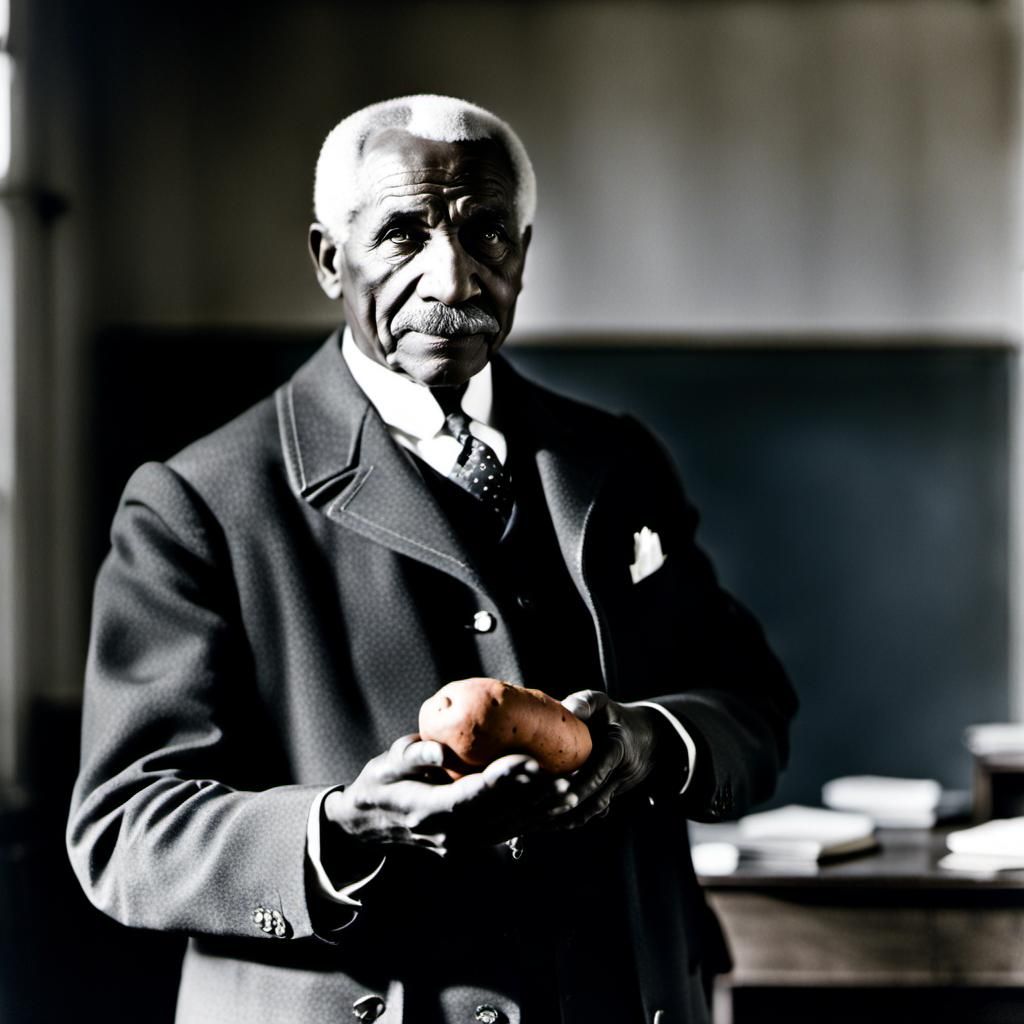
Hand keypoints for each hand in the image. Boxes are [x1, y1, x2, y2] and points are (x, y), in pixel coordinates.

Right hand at [323, 734, 576, 855]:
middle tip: (569, 773)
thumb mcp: (383, 767)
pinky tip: (557, 802)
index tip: (532, 761)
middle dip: (537, 795)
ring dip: (543, 810)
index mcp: (427, 811)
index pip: (473, 795)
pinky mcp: (473, 844)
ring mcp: (462, 844)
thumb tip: (437, 750)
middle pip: (500, 814)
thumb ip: (410, 757)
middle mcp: (449, 834)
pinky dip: (534, 818)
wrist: (370, 825)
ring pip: (510, 827)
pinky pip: (508, 832)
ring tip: (574, 786)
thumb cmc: (378, 784)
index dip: (505, 780)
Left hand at [550, 690, 660, 828]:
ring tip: (542, 822)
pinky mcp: (611, 794)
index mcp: (616, 748)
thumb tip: (564, 709)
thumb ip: (584, 704)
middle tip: (540, 810)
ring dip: (571, 818)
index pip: (598, 772)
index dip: (579, 786)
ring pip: (595, 809)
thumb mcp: (602, 703)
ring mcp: (617, 786)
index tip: (559, 794)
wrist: (647, 734)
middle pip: (594, 796)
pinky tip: (553, 824)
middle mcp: (619, 771)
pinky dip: (576, 819)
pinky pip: (595, 810)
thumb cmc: (615, 716)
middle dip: (569, 806)